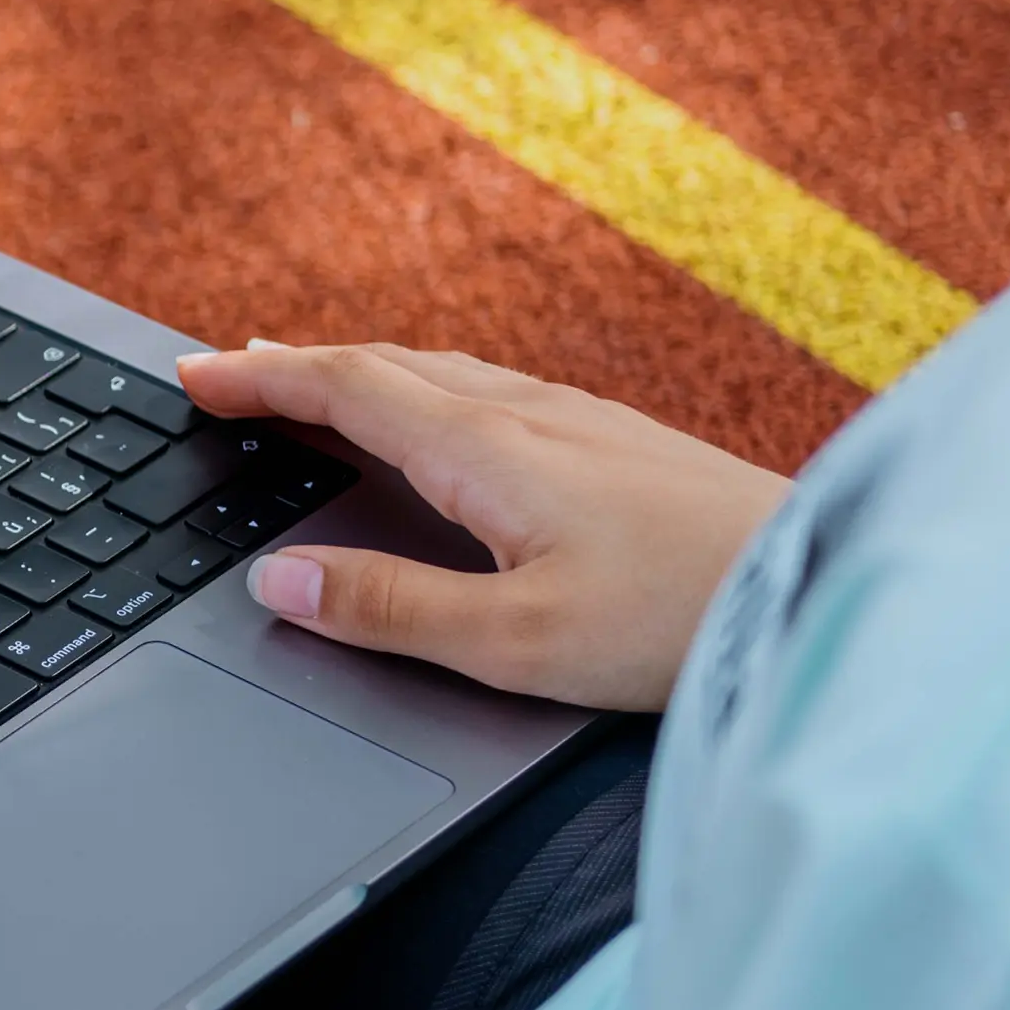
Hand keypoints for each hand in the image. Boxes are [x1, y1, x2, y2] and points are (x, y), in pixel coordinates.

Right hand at [183, 338, 787, 713]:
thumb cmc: (676, 624)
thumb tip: (277, 582)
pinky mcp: (623, 443)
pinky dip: (429, 392)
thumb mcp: (511, 643)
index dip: (260, 381)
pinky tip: (447, 420)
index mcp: (487, 450)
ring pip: (446, 373)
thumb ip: (387, 610)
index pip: (346, 388)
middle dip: (298, 365)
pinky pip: (495, 391)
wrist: (817, 590)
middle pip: (389, 366)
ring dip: (365, 373)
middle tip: (229, 371)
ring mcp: (583, 420)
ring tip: (317, 385)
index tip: (192, 375)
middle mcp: (531, 414)